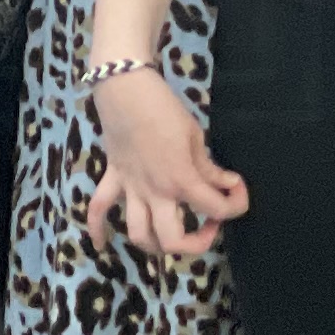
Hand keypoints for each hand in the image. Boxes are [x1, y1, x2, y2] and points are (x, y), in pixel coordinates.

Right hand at [84, 71, 250, 260]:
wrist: (126, 90)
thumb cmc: (165, 109)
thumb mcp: (195, 136)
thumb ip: (209, 168)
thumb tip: (227, 184)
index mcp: (181, 180)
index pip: (215, 208)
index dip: (235, 204)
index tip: (237, 191)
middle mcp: (155, 193)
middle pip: (172, 240)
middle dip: (196, 243)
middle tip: (208, 224)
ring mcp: (131, 189)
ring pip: (137, 234)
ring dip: (155, 245)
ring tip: (170, 235)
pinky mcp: (113, 179)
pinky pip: (97, 209)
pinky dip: (97, 229)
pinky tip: (103, 243)